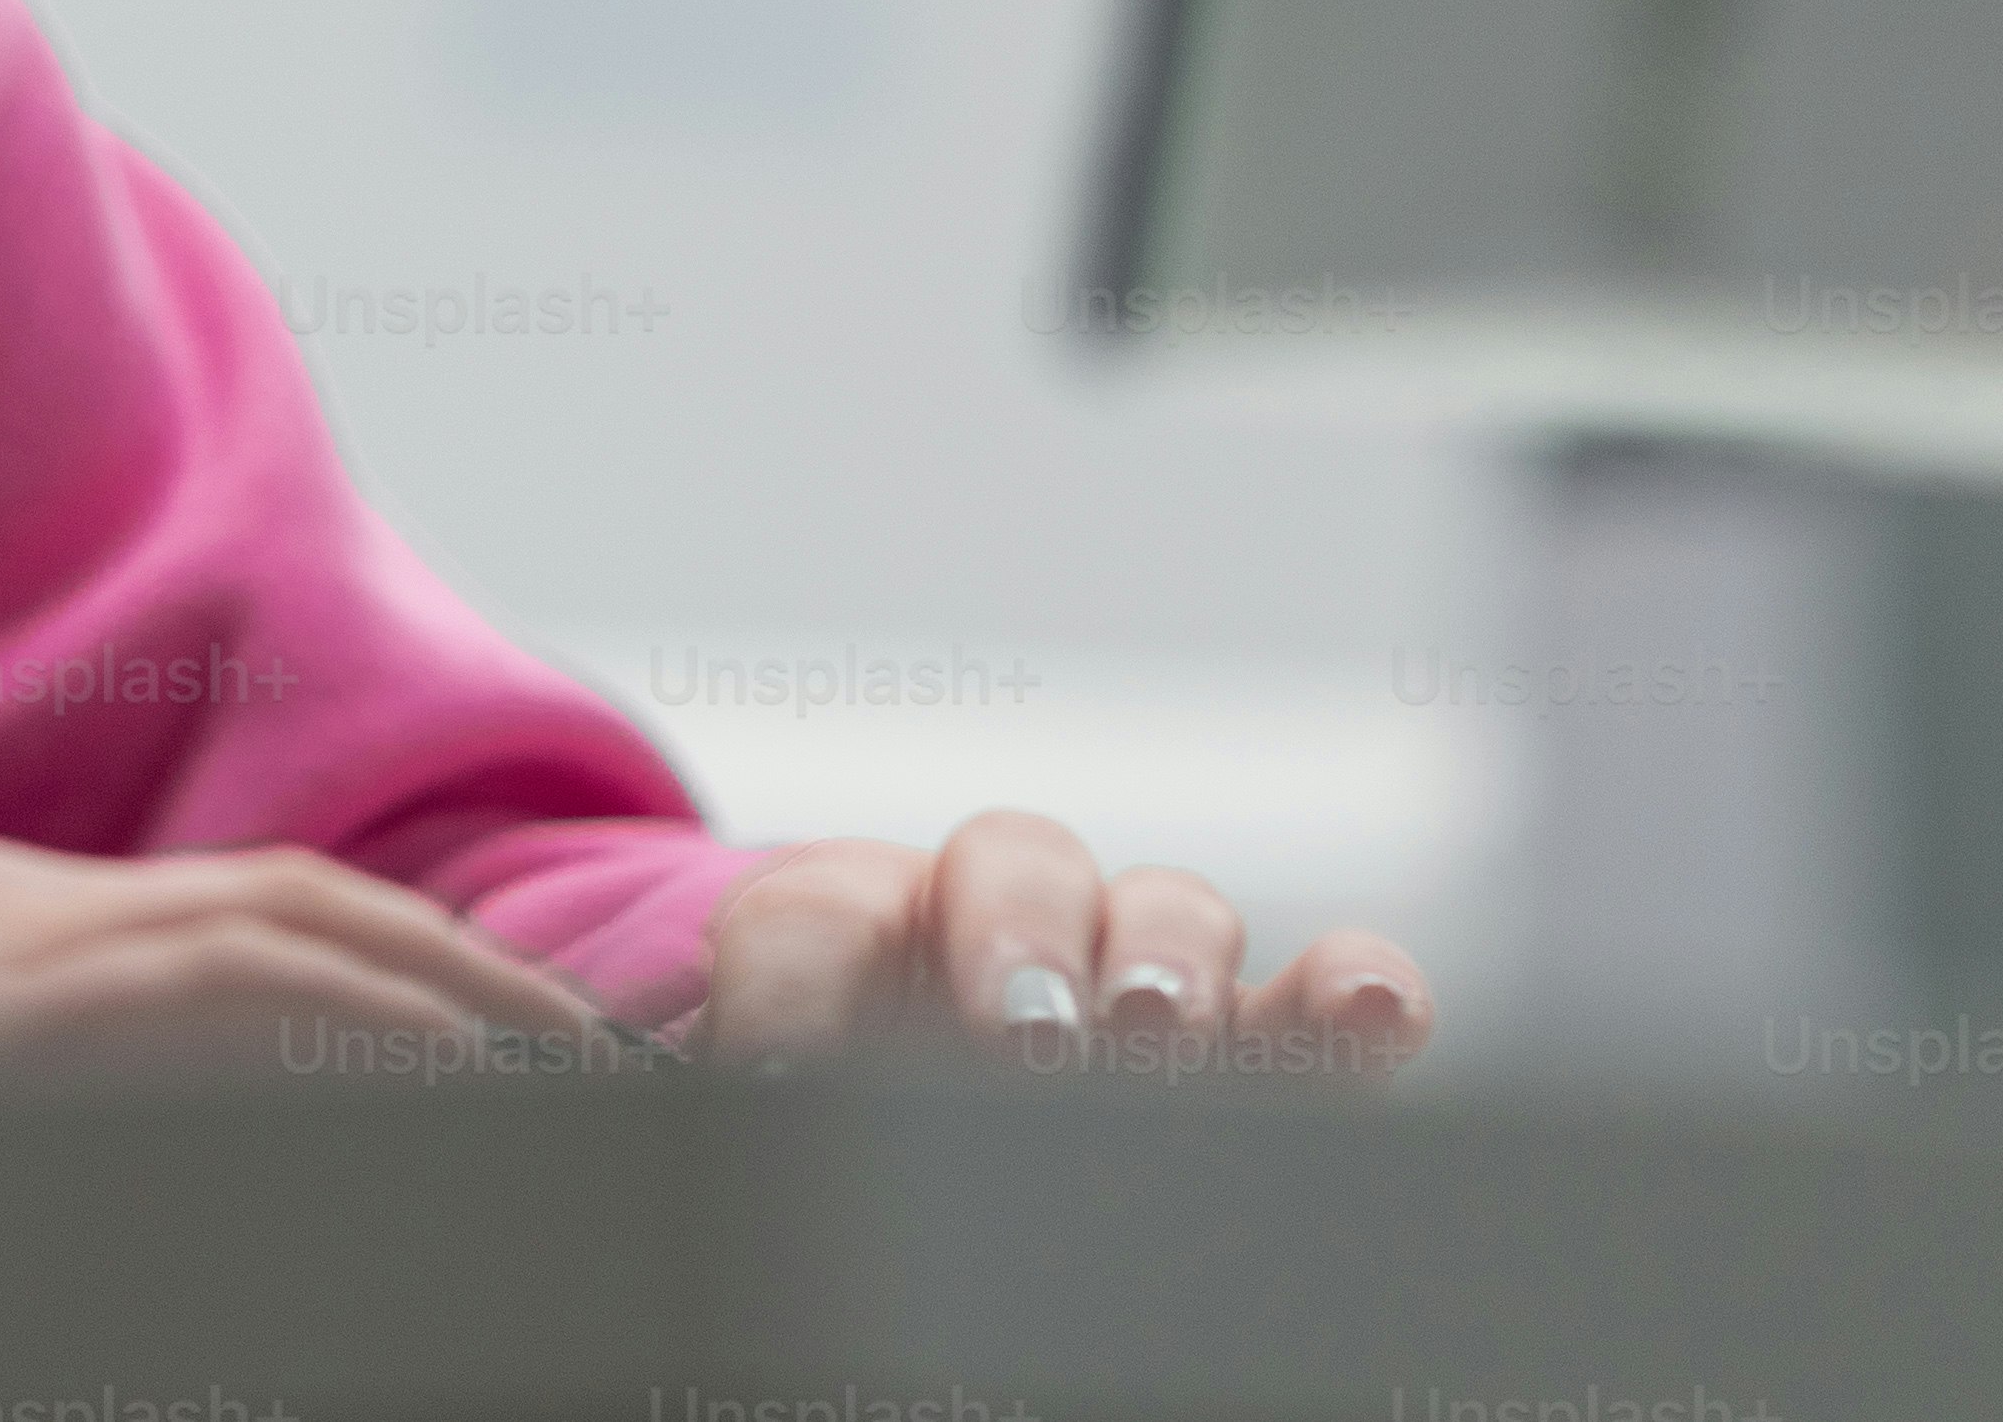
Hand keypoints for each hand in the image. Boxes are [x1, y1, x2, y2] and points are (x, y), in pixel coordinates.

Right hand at [0, 831, 631, 1100]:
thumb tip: (106, 1120)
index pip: (258, 920)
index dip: (418, 975)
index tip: (532, 1055)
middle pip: (301, 930)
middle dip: (475, 1001)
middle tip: (615, 1084)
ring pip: (270, 969)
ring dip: (432, 1023)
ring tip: (563, 1103)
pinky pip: (180, 1044)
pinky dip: (310, 1067)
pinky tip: (399, 1131)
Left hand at [696, 809, 1432, 1080]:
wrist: (920, 1133)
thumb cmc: (821, 1122)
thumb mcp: (758, 1105)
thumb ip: (719, 1111)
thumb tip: (633, 1131)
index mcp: (836, 925)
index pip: (801, 923)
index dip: (793, 988)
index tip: (782, 1077)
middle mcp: (989, 920)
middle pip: (1007, 869)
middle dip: (1012, 943)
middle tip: (1019, 1039)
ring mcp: (1135, 964)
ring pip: (1164, 908)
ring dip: (1162, 962)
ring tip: (1151, 1034)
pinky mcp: (1262, 1036)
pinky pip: (1324, 994)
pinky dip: (1351, 997)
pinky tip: (1369, 1013)